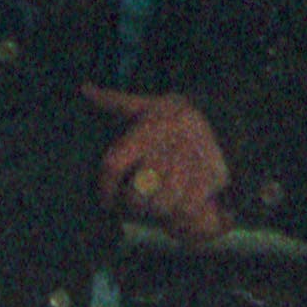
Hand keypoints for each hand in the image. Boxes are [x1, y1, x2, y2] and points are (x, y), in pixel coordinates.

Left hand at [84, 84, 234, 241]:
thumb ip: (113, 101)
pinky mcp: (210, 179)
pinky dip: (181, 216)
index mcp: (145, 131)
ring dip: (156, 211)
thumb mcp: (143, 105)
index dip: (105, 187)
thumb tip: (85, 89)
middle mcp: (165, 149)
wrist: (221, 117)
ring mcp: (190, 165)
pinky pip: (189, 209)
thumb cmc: (171, 116)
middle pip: (138, 191)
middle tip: (132, 204)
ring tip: (153, 208)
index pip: (113, 165)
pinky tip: (176, 213)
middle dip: (133, 203)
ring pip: (163, 204)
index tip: (106, 200)